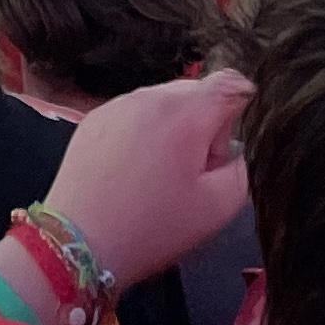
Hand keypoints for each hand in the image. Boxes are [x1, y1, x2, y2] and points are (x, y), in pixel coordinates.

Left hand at [45, 71, 253, 283]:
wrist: (80, 241)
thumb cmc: (154, 227)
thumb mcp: (218, 206)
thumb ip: (244, 167)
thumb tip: (239, 145)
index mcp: (185, 112)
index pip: (232, 83)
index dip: (242, 114)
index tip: (225, 152)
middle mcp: (149, 95)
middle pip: (197, 92)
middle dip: (207, 125)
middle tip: (195, 172)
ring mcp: (117, 103)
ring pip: (165, 101)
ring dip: (176, 128)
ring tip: (162, 176)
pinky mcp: (94, 117)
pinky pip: (135, 112)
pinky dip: (145, 132)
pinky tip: (134, 172)